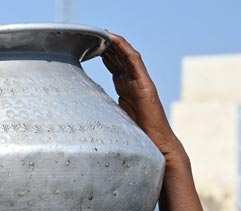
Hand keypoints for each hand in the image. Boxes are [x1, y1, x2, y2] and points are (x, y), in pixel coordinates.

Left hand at [102, 32, 183, 162]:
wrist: (156, 147)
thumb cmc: (136, 138)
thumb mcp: (112, 121)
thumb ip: (102, 112)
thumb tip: (83, 113)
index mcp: (125, 90)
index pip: (114, 67)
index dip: (104, 55)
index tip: (89, 45)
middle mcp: (133, 84)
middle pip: (119, 59)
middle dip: (107, 46)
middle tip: (93, 34)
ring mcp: (141, 84)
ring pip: (127, 57)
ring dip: (115, 44)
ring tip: (104, 33)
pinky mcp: (146, 86)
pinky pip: (135, 63)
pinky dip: (125, 50)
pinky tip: (114, 40)